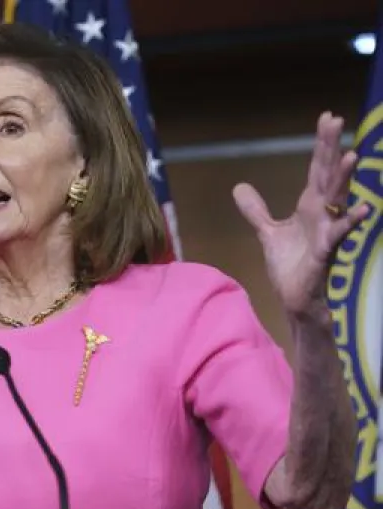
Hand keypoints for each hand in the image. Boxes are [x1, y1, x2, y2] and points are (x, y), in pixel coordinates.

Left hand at [233, 111, 370, 317]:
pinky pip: (340, 234)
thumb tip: (239, 186)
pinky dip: (351, 222)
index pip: (317, 168)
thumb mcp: (268, 231)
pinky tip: (364, 210)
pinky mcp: (326, 250)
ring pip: (338, 199)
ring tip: (351, 155)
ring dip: (345, 178)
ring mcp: (327, 230)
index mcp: (310, 205)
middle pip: (328, 174)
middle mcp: (323, 212)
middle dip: (331, 148)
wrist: (295, 297)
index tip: (327, 117)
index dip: (321, 143)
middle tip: (336, 120)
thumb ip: (256, 209)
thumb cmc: (290, 264)